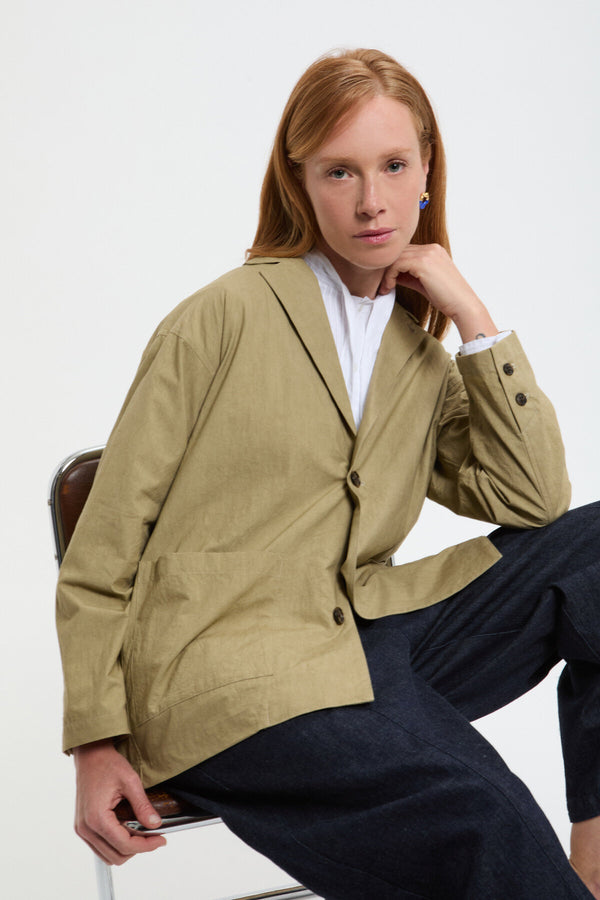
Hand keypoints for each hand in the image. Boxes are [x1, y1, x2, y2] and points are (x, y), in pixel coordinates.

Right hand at [73, 739, 166, 864]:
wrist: (90, 755)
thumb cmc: (107, 764)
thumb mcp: (130, 781)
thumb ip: (142, 806)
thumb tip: (155, 824)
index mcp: (97, 818)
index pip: (125, 845)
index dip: (146, 846)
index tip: (161, 840)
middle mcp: (86, 827)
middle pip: (116, 856)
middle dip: (138, 849)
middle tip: (154, 837)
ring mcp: (82, 829)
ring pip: (107, 855)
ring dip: (126, 849)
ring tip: (142, 835)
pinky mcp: (82, 827)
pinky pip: (100, 847)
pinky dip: (116, 845)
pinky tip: (128, 831)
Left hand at [379, 243, 497, 343]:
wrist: (462, 305)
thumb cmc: (446, 298)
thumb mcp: (423, 283)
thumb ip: (409, 275)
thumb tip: (391, 275)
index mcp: (433, 250)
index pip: (405, 252)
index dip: (393, 266)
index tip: (387, 282)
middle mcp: (431, 248)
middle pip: (399, 252)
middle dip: (387, 268)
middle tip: (381, 285)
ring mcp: (428, 253)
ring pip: (395, 257)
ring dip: (386, 274)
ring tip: (384, 288)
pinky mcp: (423, 263)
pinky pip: (397, 264)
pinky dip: (389, 276)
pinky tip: (389, 287)